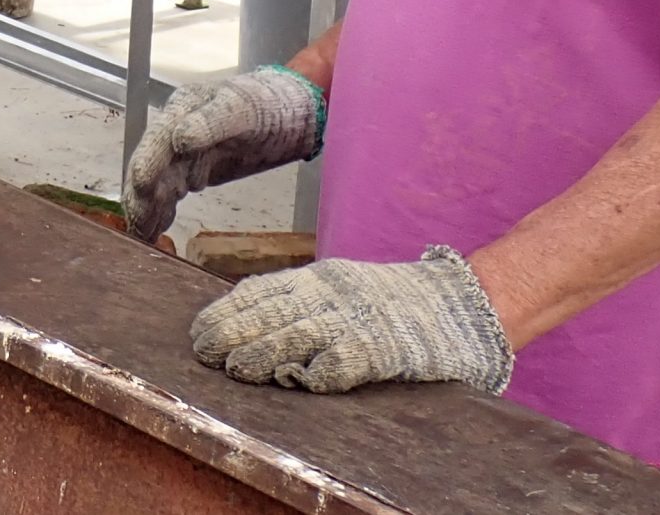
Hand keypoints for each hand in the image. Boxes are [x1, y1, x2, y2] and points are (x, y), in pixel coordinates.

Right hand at [122, 67, 323, 242]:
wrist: (293, 111)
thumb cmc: (271, 104)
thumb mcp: (243, 108)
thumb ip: (211, 122)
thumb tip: (179, 139)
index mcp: (183, 108)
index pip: (158, 139)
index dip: (147, 163)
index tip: (140, 187)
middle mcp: (176, 130)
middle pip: (152, 166)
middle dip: (141, 196)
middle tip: (136, 227)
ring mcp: (185, 153)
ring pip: (159, 183)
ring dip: (148, 209)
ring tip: (140, 238)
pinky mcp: (197, 170)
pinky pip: (173, 192)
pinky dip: (162, 211)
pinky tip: (154, 230)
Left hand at [190, 247, 514, 393]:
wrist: (460, 304)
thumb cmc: (392, 304)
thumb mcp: (340, 289)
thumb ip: (301, 302)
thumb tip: (246, 318)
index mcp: (321, 280)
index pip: (263, 291)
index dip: (229, 310)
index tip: (199, 330)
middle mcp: (334, 296)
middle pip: (274, 312)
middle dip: (235, 331)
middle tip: (204, 352)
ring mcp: (360, 319)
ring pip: (303, 334)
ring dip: (267, 353)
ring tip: (238, 369)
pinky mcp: (387, 346)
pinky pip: (352, 358)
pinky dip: (328, 369)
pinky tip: (306, 381)